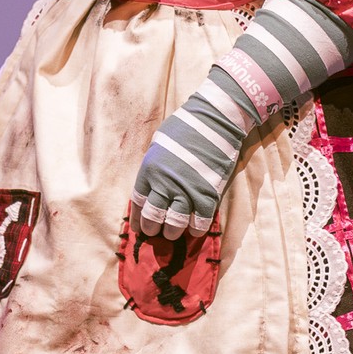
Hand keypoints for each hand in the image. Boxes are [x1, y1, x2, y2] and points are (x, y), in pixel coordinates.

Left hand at [129, 84, 249, 238]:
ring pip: (174, 224)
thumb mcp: (159, 144)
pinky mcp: (207, 194)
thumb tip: (152, 185)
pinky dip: (196, 229)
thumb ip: (154, 167)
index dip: (138, 218)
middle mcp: (164, 184)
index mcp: (149, 170)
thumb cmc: (185, 128)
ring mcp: (186, 191)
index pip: (138, 203)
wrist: (215, 121)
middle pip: (153, 217)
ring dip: (173, 232)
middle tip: (157, 232)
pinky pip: (199, 221)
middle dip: (153, 228)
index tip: (140, 227)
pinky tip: (194, 229)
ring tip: (174, 232)